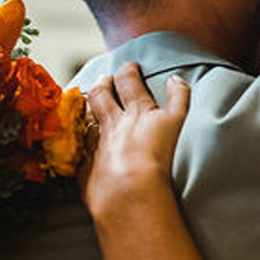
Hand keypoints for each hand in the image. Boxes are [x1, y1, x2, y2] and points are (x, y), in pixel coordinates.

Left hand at [82, 63, 189, 220]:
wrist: (130, 192)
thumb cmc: (157, 160)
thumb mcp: (177, 123)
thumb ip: (179, 98)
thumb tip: (176, 79)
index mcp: (135, 111)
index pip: (128, 82)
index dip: (129, 71)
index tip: (131, 66)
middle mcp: (112, 124)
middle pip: (101, 96)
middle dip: (103, 84)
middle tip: (105, 79)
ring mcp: (96, 145)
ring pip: (87, 119)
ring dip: (88, 110)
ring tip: (90, 105)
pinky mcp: (87, 168)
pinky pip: (80, 150)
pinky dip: (81, 144)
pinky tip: (82, 144)